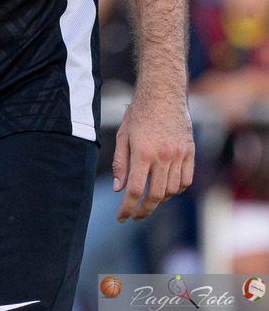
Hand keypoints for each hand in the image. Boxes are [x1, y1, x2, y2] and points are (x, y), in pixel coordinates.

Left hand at [112, 92, 194, 221]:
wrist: (163, 92)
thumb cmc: (139, 113)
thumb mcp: (123, 135)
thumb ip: (120, 163)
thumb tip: (119, 190)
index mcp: (142, 152)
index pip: (135, 190)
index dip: (127, 208)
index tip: (122, 218)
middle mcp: (163, 156)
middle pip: (156, 195)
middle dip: (144, 209)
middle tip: (135, 215)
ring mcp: (179, 154)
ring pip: (172, 190)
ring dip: (160, 199)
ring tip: (150, 198)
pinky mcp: (190, 151)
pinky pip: (186, 179)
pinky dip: (177, 188)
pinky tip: (167, 187)